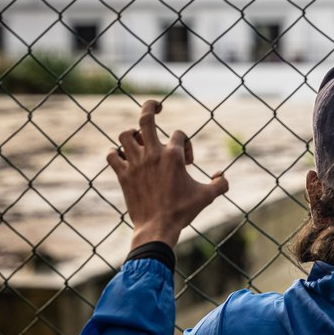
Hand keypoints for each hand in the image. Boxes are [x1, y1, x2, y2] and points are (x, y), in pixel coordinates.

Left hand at [107, 100, 229, 249]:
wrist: (157, 228)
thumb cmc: (183, 211)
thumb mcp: (207, 197)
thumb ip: (221, 184)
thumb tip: (221, 175)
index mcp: (173, 156)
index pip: (179, 134)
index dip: (185, 145)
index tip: (186, 164)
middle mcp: (152, 154)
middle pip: (146, 118)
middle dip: (151, 107)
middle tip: (157, 106)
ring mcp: (135, 164)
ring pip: (126, 135)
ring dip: (133, 134)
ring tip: (140, 141)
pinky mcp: (123, 175)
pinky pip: (112, 155)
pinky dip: (115, 153)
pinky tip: (122, 157)